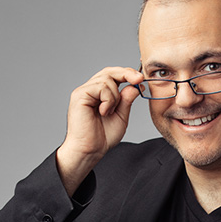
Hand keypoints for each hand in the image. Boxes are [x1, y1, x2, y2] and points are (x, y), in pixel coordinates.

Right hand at [56, 67, 142, 195]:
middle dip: (126, 73)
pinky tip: (104, 112)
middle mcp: (91, 90)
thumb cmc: (102, 137)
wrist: (90, 150)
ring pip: (107, 79)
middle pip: (109, 71)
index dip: (127, 74)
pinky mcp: (79, 95)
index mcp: (100, 94)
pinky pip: (100, 87)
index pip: (114, 76)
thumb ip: (126, 100)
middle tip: (139, 79)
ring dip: (115, 97)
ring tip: (109, 112)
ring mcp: (84, 92)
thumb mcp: (121, 116)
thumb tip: (134, 85)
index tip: (141, 78)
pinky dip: (108, 99)